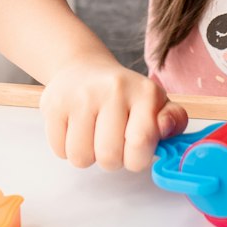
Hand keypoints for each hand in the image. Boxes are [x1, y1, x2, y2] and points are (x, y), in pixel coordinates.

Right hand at [38, 58, 187, 170]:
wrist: (83, 67)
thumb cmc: (125, 95)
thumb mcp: (156, 103)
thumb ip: (172, 120)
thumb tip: (165, 130)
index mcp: (145, 92)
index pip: (140, 143)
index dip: (136, 158)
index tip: (134, 150)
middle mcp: (113, 89)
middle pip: (109, 156)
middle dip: (111, 159)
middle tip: (112, 141)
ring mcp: (80, 95)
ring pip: (81, 157)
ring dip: (87, 155)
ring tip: (93, 134)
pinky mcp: (53, 103)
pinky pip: (59, 150)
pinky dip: (67, 147)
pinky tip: (76, 128)